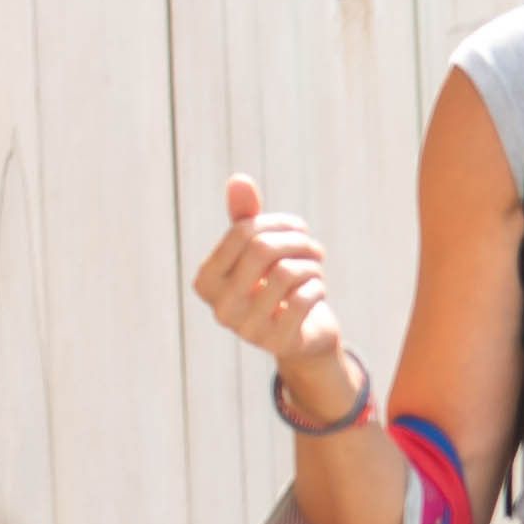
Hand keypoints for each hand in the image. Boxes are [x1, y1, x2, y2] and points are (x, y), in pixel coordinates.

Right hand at [191, 174, 352, 404]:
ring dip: (311, 264)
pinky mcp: (276, 343)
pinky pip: (303, 299)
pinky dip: (317, 287)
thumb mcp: (259, 252)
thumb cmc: (276, 287)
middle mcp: (219, 306)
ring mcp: (245, 329)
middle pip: (263, 249)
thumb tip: (239, 180)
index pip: (242, 233)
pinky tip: (318, 290)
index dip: (278, 223)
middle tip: (313, 247)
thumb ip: (245, 217)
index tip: (298, 228)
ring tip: (316, 268)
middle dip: (297, 241)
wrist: (301, 338)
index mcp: (206, 280)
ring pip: (287, 273)